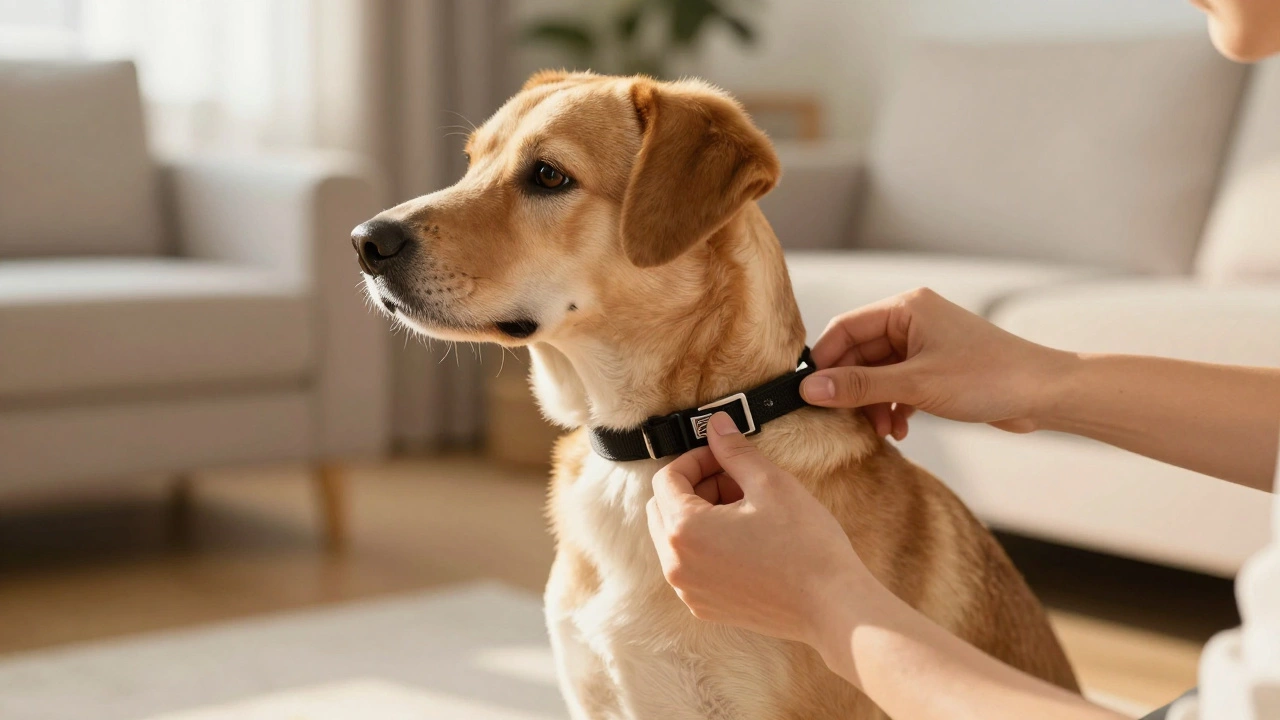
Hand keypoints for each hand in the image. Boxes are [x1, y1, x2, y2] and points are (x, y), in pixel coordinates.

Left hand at [646, 411, 888, 646]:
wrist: (833, 606)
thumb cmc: (805, 544)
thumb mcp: (769, 483)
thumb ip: (734, 451)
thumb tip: (715, 424)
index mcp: (683, 531)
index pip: (666, 479)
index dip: (695, 459)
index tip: (723, 456)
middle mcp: (676, 566)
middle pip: (663, 508)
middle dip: (694, 487)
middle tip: (736, 480)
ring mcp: (689, 591)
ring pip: (675, 539)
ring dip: (700, 515)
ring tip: (745, 509)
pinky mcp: (706, 607)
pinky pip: (691, 566)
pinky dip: (707, 545)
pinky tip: (746, 539)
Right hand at [800, 288, 1072, 437]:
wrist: (1044, 394)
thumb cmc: (988, 377)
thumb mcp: (916, 384)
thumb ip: (859, 387)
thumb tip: (810, 390)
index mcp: (905, 307)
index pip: (844, 328)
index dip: (824, 362)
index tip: (810, 395)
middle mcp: (911, 320)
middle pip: (858, 354)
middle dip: (852, 390)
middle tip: (846, 422)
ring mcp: (924, 345)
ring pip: (877, 374)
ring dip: (872, 404)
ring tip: (881, 431)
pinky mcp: (935, 369)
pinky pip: (897, 386)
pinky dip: (892, 407)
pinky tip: (899, 429)